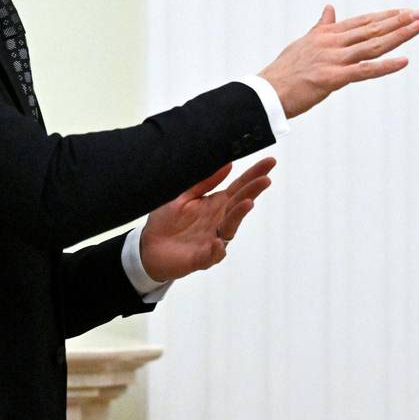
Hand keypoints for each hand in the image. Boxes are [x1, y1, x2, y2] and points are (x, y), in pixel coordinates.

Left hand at [140, 157, 275, 282]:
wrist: (148, 248)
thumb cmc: (167, 221)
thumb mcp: (184, 195)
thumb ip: (205, 182)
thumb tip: (228, 163)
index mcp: (216, 204)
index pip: (239, 187)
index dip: (254, 175)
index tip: (270, 162)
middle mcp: (219, 221)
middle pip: (240, 204)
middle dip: (253, 191)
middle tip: (265, 180)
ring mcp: (213, 239)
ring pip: (230, 227)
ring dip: (239, 216)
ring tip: (247, 203)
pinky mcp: (201, 258)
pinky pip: (212, 255)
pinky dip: (217, 250)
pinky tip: (218, 243)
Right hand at [259, 5, 418, 117]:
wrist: (266, 92)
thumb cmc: (285, 70)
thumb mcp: (304, 42)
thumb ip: (321, 26)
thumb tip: (330, 8)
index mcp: (327, 33)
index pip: (363, 21)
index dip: (386, 16)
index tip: (406, 11)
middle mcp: (332, 42)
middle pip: (372, 29)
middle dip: (399, 21)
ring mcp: (333, 59)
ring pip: (372, 45)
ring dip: (398, 36)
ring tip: (418, 27)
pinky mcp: (332, 78)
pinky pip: (364, 71)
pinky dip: (385, 66)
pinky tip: (404, 61)